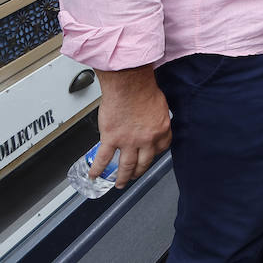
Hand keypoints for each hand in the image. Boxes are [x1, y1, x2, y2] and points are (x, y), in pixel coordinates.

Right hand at [92, 66, 172, 187]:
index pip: (162, 148)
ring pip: (126, 166)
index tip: (150, 156)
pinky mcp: (111, 139)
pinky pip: (103, 159)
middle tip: (134, 176)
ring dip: (122, 177)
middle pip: (144, 162)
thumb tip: (151, 122)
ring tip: (119, 183)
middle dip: (139, 171)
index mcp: (161, 129)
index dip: (155, 154)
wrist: (129, 84)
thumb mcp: (160, 105)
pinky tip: (95, 175)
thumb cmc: (143, 89)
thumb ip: (157, 118)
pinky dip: (98, 169)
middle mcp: (147, 139)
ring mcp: (128, 141)